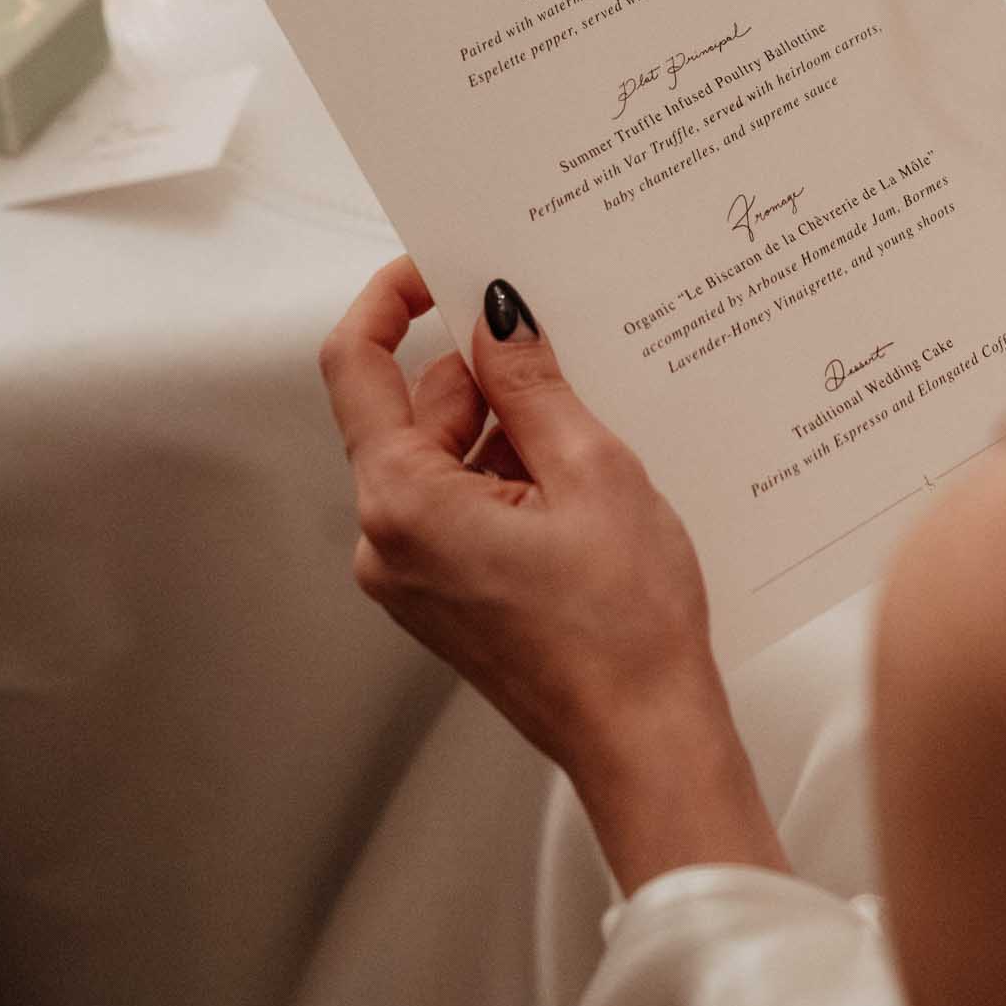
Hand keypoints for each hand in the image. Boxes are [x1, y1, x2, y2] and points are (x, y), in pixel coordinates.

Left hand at [320, 259, 787, 890]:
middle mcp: (387, 540)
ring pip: (444, 455)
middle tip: (560, 345)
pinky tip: (579, 477)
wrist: (647, 739)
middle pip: (412, 409)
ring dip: (506, 427)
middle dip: (483, 373)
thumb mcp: (589, 469)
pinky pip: (461, 500)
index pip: (357, 365)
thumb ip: (530, 382)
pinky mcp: (446, 592)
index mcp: (403, 503)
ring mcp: (413, 571)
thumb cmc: (623, 627)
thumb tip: (498, 316)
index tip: (436, 265)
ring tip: (590, 434)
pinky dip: (510, 472)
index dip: (391, 299)